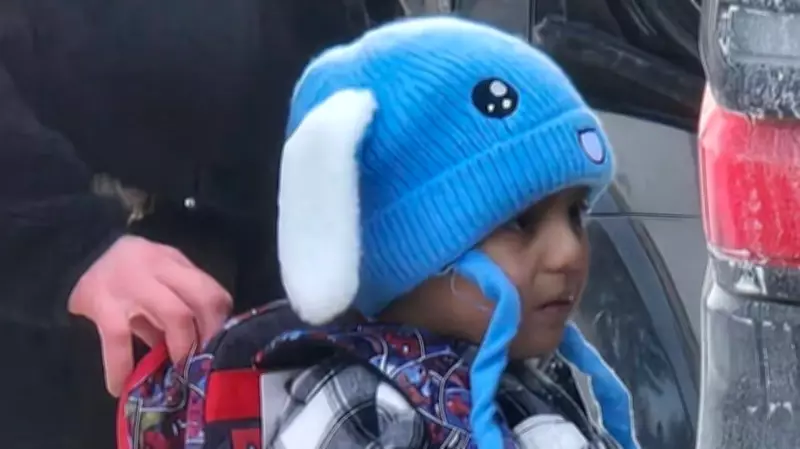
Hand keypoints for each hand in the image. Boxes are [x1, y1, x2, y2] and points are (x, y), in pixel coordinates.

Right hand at [68, 235, 231, 395]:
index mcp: (172, 261)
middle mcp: (157, 267)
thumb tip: (196, 344)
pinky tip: (120, 386)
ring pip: (175, 313)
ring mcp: (130, 284)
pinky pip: (119, 338)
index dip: (220, 319)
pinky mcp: (102, 304)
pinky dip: (121, 366)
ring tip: (178, 369)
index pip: (210, 288)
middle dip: (209, 333)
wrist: (70, 251)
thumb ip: (174, 302)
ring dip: (182, 346)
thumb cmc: (121, 271)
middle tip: (204, 359)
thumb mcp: (152, 277)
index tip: (219, 343)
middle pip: (202, 298)